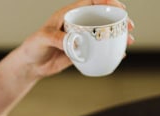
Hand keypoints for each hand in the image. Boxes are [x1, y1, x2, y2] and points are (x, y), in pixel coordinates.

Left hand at [18, 0, 134, 78]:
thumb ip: (59, 38)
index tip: (118, 7)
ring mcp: (81, 38)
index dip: (106, 1)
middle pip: (102, 17)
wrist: (30, 65)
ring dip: (118, 36)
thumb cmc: (33, 46)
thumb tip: (75, 42)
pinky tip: (120, 55)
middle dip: (118, 19)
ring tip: (129, 41)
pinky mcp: (81, 52)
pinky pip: (99, 50)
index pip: (91, 2)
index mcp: (69, 14)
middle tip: (129, 26)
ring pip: (103, 34)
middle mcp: (77, 24)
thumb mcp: (43, 38)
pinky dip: (110, 52)